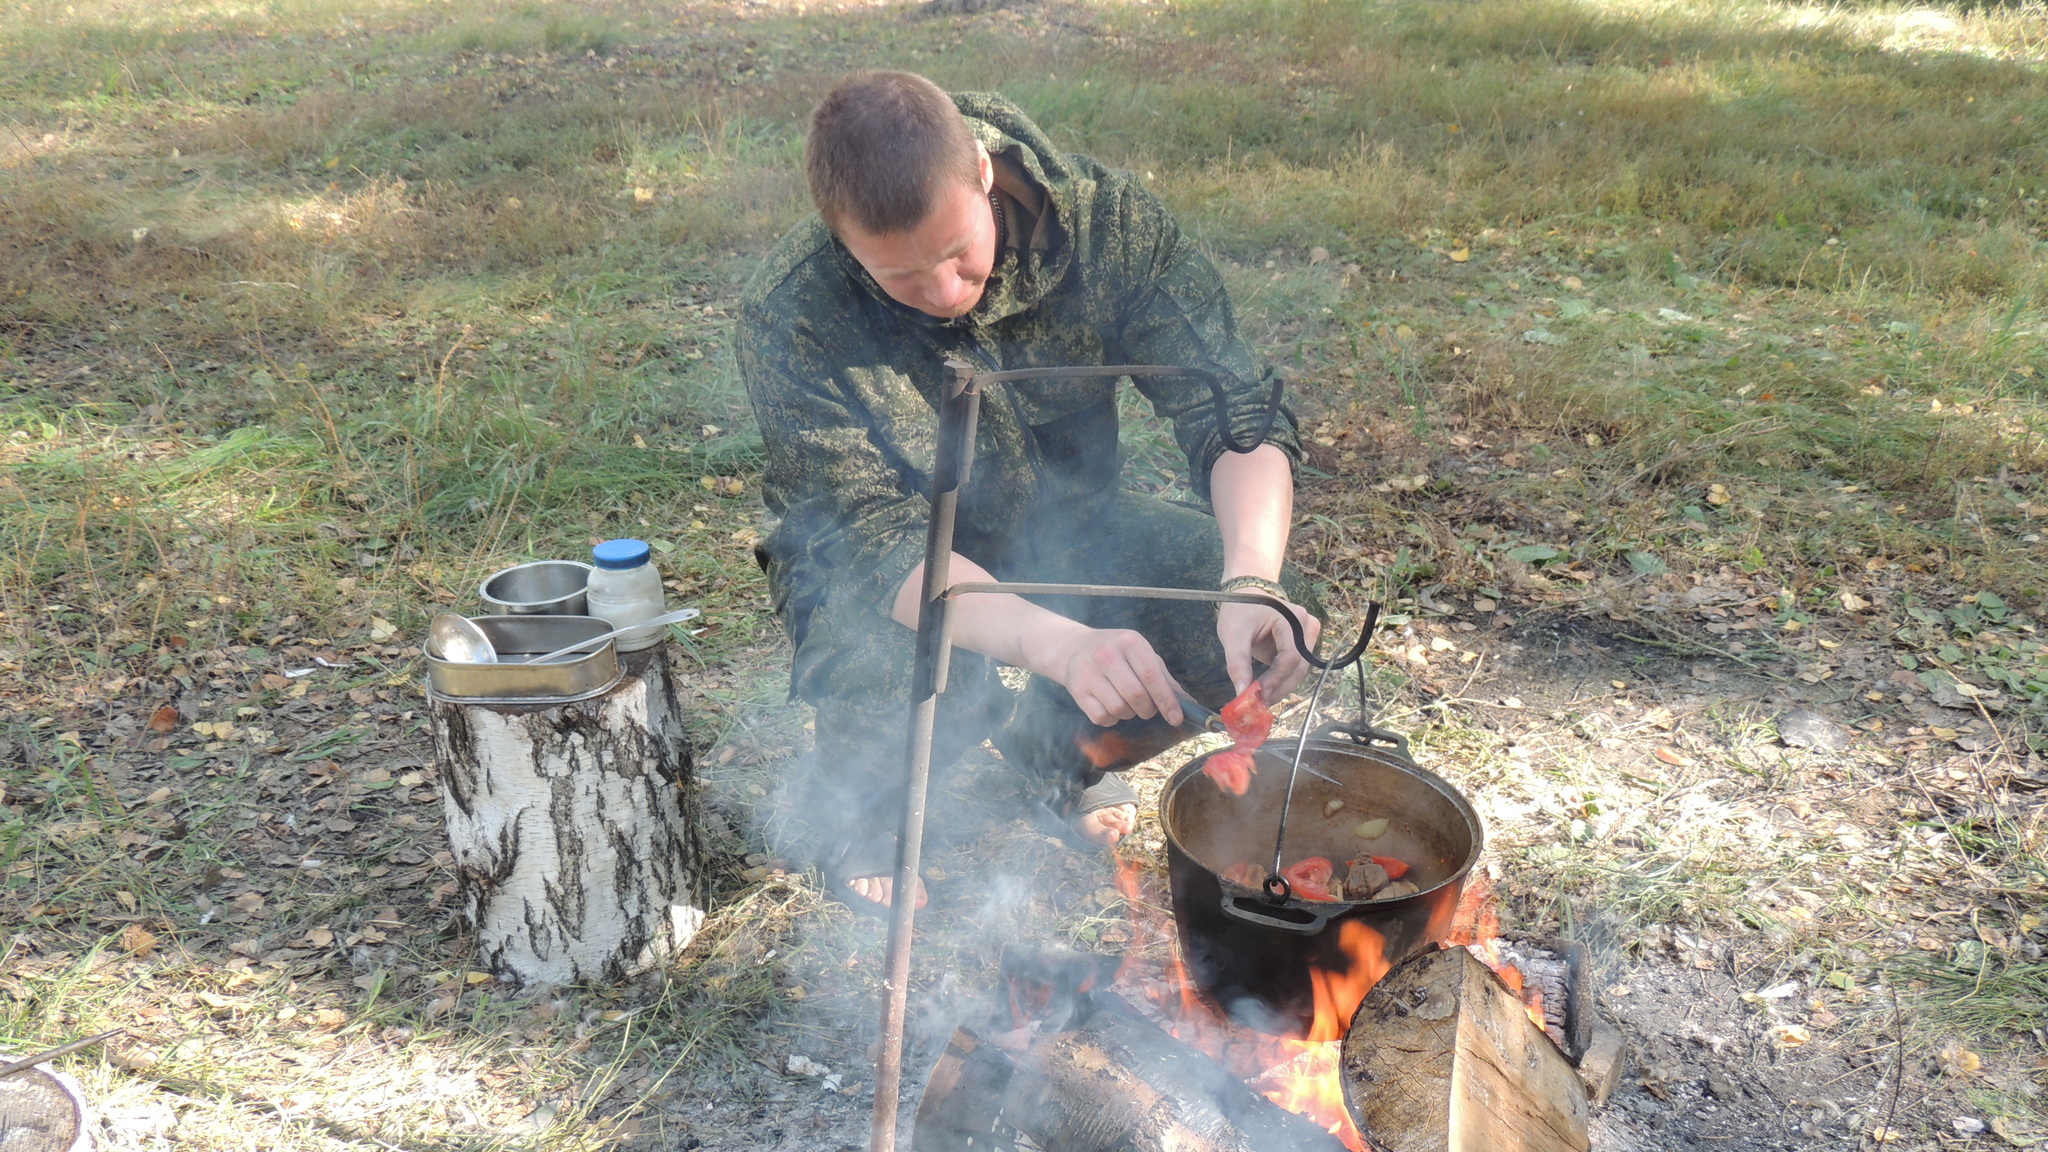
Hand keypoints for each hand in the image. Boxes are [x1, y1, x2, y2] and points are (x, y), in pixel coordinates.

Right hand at [1032, 626, 1184, 727]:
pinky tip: (1109, 704)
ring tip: (1126, 702)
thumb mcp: (1142, 655)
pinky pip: (1103, 718)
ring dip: (1129, 714)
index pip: (1152, 676)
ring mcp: (1089, 673)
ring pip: (1119, 709)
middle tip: (1147, 708)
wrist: (1075, 649)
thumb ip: (1165, 679)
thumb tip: (1189, 705)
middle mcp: (1107, 655)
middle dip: (1148, 709)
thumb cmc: (1117, 653)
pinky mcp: (1077, 691)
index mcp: (1130, 642)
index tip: (1176, 718)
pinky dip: (1112, 718)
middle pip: (1136, 696)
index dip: (1166, 700)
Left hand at [1217, 598, 1320, 698]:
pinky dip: (1281, 680)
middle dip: (1280, 687)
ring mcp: (1307, 635)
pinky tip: (1266, 689)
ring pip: (1299, 670)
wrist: (1246, 594)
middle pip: (1299, 666)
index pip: (1291, 656)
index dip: (1276, 678)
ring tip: (1261, 699)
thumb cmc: (1239, 610)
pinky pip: (1294, 667)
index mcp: (1292, 618)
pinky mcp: (1302, 645)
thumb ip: (1237, 663)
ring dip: (1281, 686)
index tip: (1258, 695)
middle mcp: (1306, 626)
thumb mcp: (1233, 634)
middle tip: (1260, 704)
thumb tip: (1242, 694)